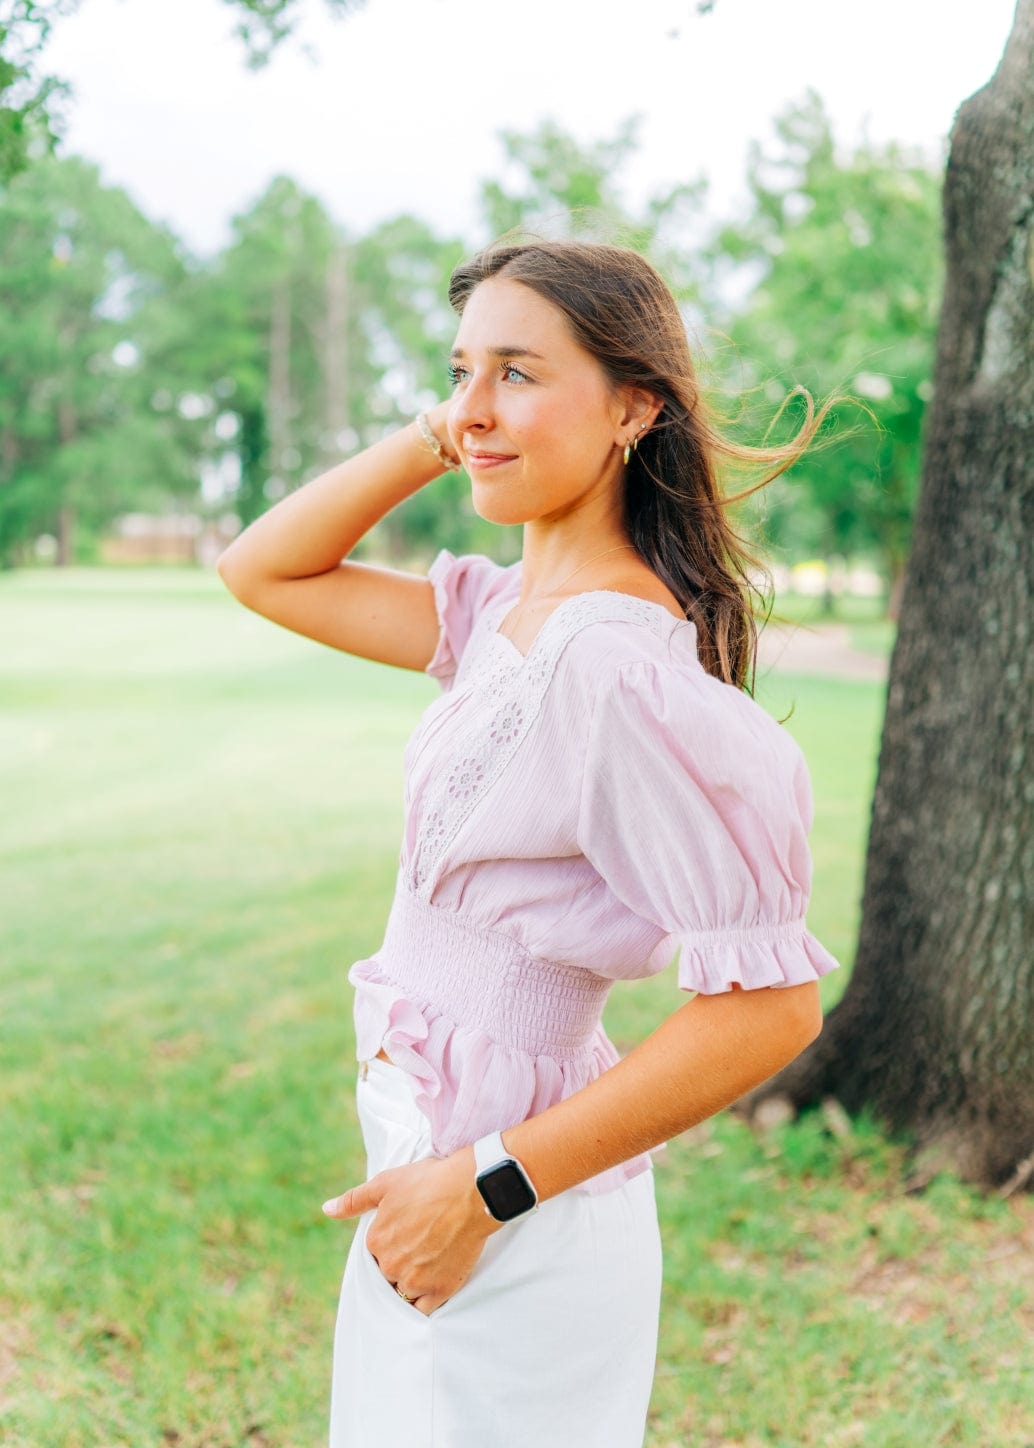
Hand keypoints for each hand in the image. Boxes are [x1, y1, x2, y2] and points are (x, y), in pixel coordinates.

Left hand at [322, 1149, 499, 1315]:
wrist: (473, 1190)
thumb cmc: (430, 1181)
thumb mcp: (386, 1183)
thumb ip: (355, 1200)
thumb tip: (326, 1209)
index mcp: (376, 1241)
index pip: (376, 1254)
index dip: (391, 1243)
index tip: (408, 1232)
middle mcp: (391, 1265)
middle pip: (389, 1274)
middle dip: (401, 1263)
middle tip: (422, 1245)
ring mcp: (416, 1281)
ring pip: (404, 1292)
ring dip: (413, 1283)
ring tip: (430, 1263)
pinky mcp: (440, 1290)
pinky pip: (423, 1310)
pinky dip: (424, 1304)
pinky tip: (431, 1289)